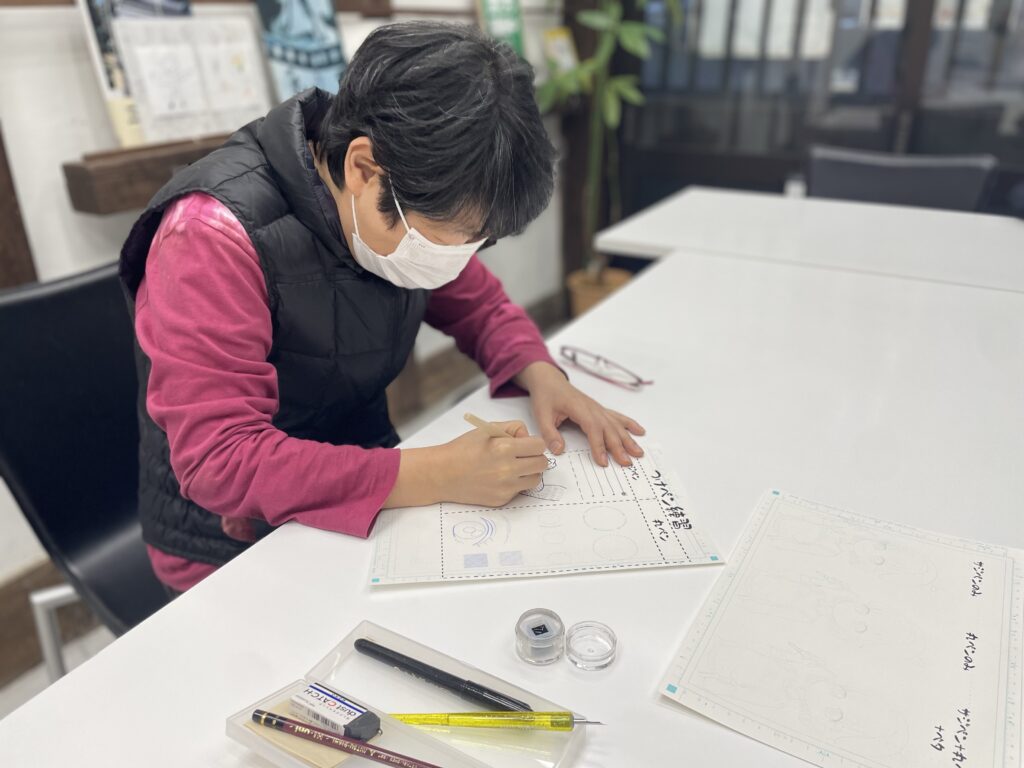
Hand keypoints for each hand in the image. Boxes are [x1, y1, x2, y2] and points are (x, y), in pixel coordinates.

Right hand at [384, 421, 547, 508]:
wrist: (443, 474)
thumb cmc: (463, 449)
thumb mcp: (487, 429)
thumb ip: (512, 428)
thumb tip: (528, 438)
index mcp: (504, 448)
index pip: (540, 446)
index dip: (534, 443)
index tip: (528, 444)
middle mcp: (507, 469)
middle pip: (542, 464)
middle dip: (536, 457)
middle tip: (525, 455)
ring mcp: (505, 487)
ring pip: (535, 479)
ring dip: (529, 472)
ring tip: (515, 467)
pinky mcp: (501, 499)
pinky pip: (520, 490)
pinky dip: (515, 483)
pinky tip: (500, 477)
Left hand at [516, 362, 644, 467]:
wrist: (549, 380)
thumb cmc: (546, 396)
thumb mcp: (541, 415)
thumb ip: (549, 433)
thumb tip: (558, 450)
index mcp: (579, 408)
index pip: (592, 428)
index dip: (599, 445)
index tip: (603, 461)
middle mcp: (592, 408)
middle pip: (609, 428)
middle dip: (619, 446)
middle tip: (626, 463)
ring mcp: (598, 408)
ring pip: (616, 425)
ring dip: (628, 439)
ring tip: (638, 452)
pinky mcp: (599, 409)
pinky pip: (617, 417)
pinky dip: (629, 424)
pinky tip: (640, 431)